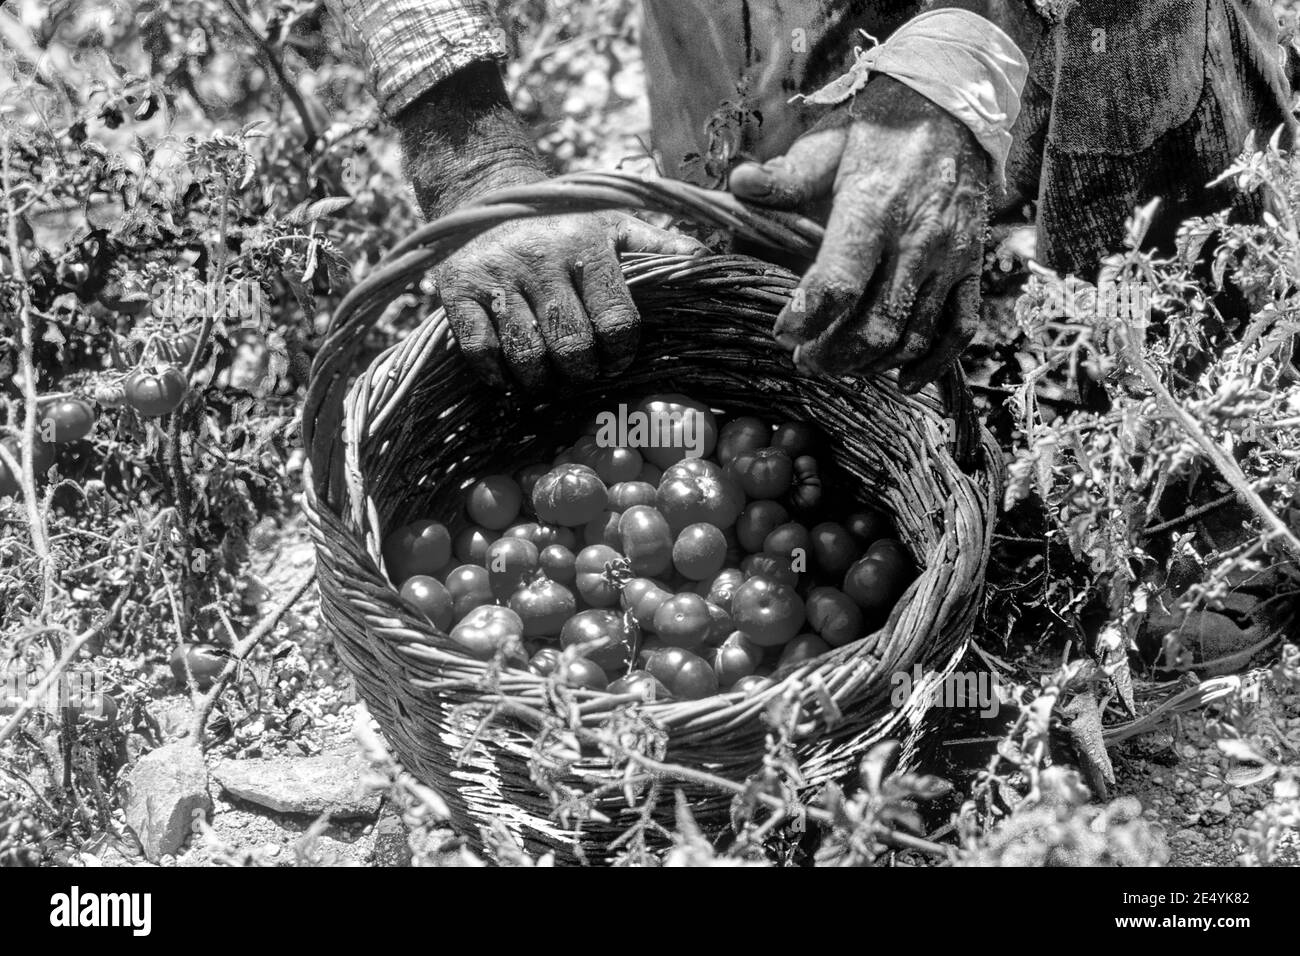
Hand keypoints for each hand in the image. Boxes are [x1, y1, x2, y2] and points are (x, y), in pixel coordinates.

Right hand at [429, 167, 701, 388]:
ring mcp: (499, 275)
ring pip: (527, 354)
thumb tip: (709, 261)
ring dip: (541, 380)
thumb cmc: (566, 224)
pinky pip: (480, 349)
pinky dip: (496, 373)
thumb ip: (660, 244)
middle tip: (582, 372)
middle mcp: (543, 259)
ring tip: (549, 378)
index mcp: (589, 245)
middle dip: (582, 371)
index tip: (616, 360)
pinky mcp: (459, 288)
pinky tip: (508, 374)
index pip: (616, 320)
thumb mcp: (615, 224)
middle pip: (572, 344)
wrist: (489, 197)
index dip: (620, 353)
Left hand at [730, 76, 988, 390]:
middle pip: (876, 323)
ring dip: (873, 363)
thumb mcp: (827, 142)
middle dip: (835, 354)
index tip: (783, 334)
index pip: (839, 282)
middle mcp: (917, 238)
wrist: (953, 104)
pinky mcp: (972, 266)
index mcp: (874, 206)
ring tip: (839, 369)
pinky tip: (903, 381)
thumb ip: (785, 175)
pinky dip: (933, 363)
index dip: (807, 318)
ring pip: (914, 334)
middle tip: (805, 362)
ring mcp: (951, 257)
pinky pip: (960, 327)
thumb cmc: (879, 127)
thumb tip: (739, 185)